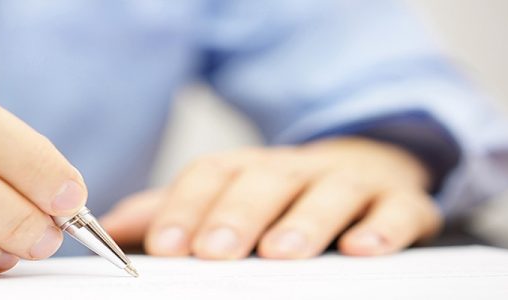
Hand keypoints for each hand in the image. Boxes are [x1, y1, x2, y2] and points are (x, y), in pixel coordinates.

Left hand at [100, 137, 441, 258]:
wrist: (364, 167)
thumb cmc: (278, 194)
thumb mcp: (224, 196)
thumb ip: (172, 211)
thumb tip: (111, 228)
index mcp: (246, 168)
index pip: (210, 175)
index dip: (185, 207)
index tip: (165, 245)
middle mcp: (292, 170)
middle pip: (263, 181)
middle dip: (236, 215)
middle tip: (214, 251)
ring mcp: (345, 183)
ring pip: (326, 193)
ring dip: (303, 221)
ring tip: (281, 251)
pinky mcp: (396, 201)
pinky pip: (394, 210)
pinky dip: (382, 227)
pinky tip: (361, 248)